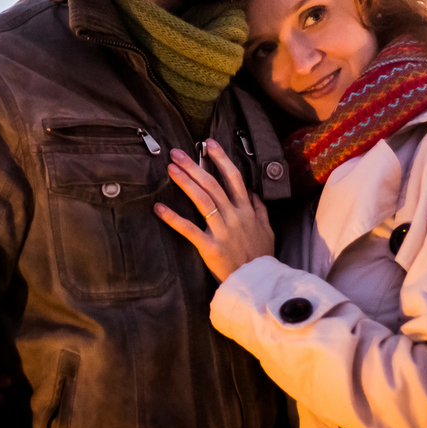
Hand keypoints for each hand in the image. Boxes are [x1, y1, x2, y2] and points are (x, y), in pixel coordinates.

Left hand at [154, 139, 274, 281]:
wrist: (259, 284)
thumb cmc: (261, 257)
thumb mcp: (267, 230)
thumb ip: (260, 210)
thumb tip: (253, 193)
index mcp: (247, 210)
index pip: (234, 178)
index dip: (221, 158)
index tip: (208, 143)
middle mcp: (235, 216)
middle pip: (212, 184)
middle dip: (194, 166)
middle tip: (176, 153)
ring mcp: (223, 231)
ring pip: (202, 200)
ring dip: (185, 182)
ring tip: (170, 169)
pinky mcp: (211, 247)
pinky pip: (189, 230)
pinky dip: (173, 218)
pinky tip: (159, 207)